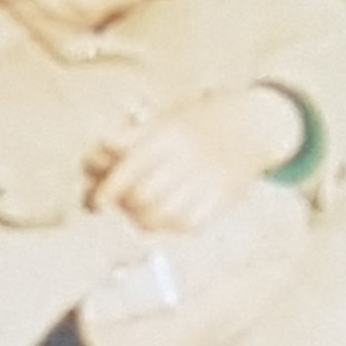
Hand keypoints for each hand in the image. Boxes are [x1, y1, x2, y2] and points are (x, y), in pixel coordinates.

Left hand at [90, 87, 303, 232]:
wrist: (254, 124)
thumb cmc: (197, 122)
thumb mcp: (164, 119)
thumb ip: (128, 139)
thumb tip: (91, 161)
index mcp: (168, 134)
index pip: (129, 168)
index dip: (106, 190)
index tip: (94, 203)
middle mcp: (187, 157)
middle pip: (142, 196)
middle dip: (124, 206)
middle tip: (118, 205)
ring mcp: (206, 180)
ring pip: (162, 215)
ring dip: (142, 220)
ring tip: (138, 215)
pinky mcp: (222, 199)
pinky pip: (186, 225)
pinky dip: (169, 227)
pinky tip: (163, 219)